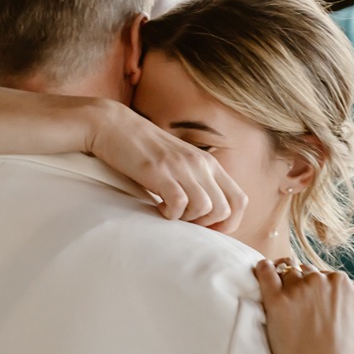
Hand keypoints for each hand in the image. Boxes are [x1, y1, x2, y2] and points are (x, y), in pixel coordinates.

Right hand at [86, 102, 246, 230]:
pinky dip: (170, 213)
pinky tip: (158, 207)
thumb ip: (196, 181)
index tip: (205, 228)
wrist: (113, 125)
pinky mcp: (160, 171)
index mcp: (209, 163)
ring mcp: (181, 166)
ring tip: (170, 212)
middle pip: (225, 209)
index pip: (240, 200)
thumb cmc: (144, 150)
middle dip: (206, 225)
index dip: (229, 223)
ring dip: (188, 219)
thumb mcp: (179, 163)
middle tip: (184, 221)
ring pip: (205, 207)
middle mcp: (201, 164)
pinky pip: (179, 203)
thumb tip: (206, 213)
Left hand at [255, 259, 353, 353]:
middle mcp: (321, 281)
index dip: (314, 289)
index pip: (323, 274)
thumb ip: (347, 304)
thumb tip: (339, 297)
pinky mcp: (278, 301)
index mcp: (342, 284)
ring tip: (280, 301)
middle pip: (303, 272)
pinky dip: (262, 270)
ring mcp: (299, 290)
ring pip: (286, 273)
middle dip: (299, 285)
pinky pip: (265, 272)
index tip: (308, 302)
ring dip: (282, 283)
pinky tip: (260, 273)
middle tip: (293, 306)